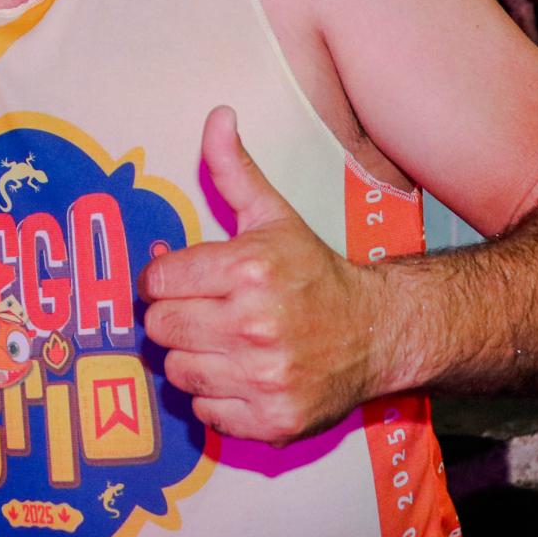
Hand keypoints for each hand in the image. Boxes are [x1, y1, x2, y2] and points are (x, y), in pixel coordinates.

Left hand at [138, 107, 381, 443]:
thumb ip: (234, 169)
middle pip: (161, 327)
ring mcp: (266, 377)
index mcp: (250, 268)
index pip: (158, 280)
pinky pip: (206, 413)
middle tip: (203, 311)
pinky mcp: (274, 420)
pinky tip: (241, 375)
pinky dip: (216, 399)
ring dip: (192, 358)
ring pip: (178, 372)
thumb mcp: (273, 215)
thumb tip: (217, 116)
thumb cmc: (314, 273)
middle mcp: (256, 324)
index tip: (184, 280)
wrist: (379, 333)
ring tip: (222, 342)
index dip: (163, 278)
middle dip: (175, 317)